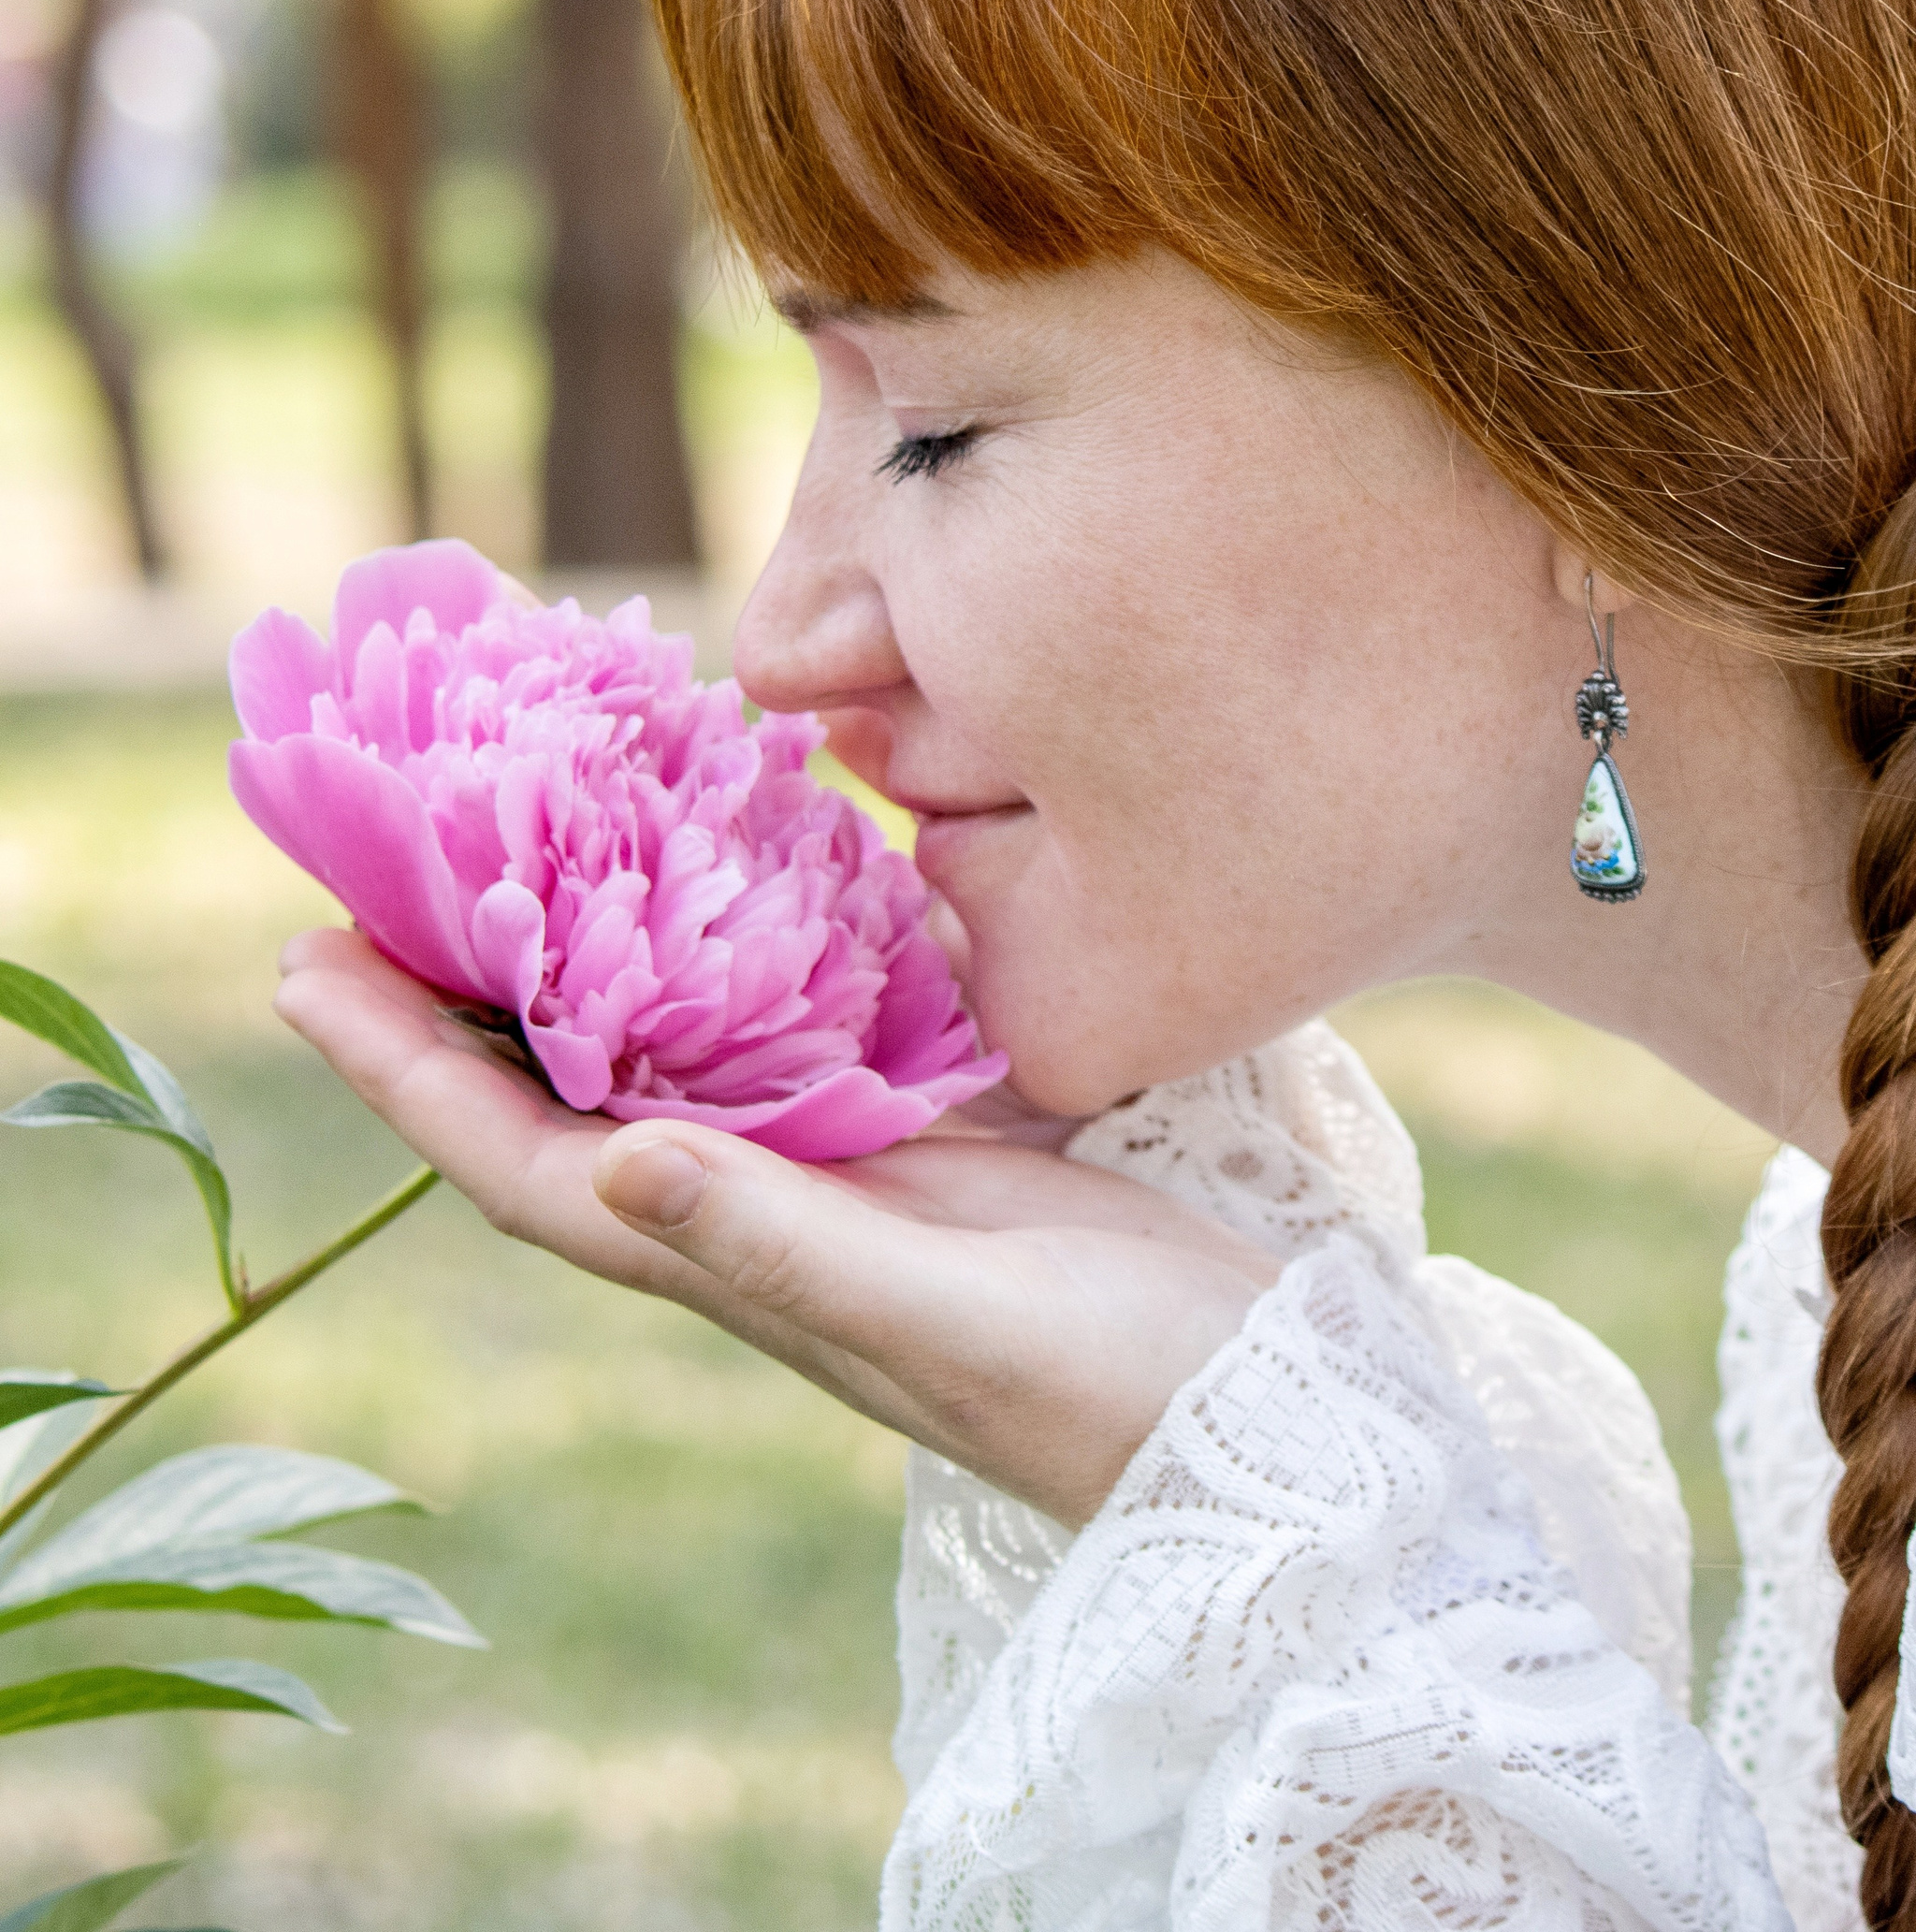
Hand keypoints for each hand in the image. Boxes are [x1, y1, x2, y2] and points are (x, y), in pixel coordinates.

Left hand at [274, 927, 1280, 1525]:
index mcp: (740, 1263)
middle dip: (462, 996)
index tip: (305, 958)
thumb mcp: (952, 1326)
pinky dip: (746, 955)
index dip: (407, 1071)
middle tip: (381, 862)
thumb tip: (622, 1161)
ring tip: (527, 848)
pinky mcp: (930, 1142)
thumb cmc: (1113, 1396)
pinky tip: (746, 882)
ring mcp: (846, 1177)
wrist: (1256, 1420)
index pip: (528, 1160)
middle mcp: (763, 1216)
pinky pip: (799, 1032)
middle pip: (570, 1094)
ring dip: (588, 963)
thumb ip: (791, 1253)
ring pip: (674, 1052)